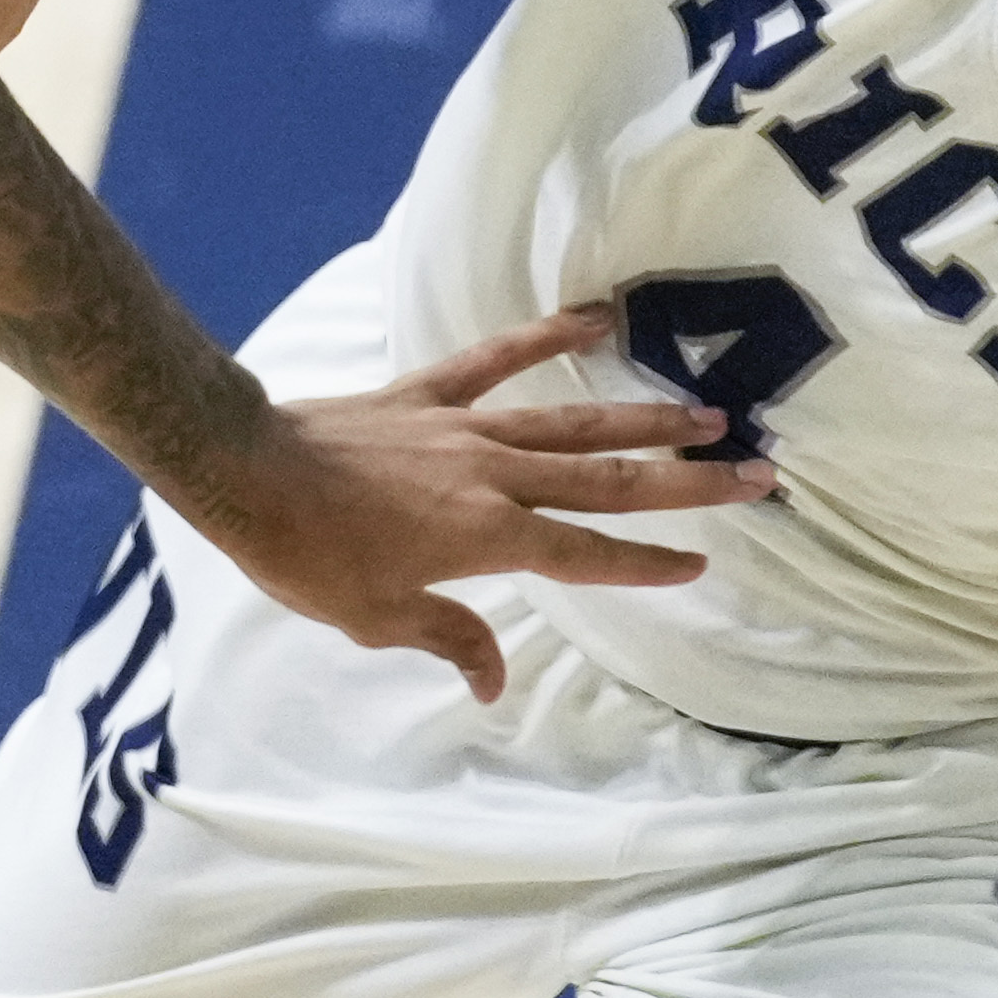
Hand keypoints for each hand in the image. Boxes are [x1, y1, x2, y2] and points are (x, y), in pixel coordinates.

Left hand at [179, 302, 773, 699]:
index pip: (586, 556)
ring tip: (708, 413)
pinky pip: (497, 359)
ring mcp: (464, 427)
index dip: (647, 563)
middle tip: (754, 473)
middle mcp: (492, 478)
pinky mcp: (428, 392)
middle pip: (606, 482)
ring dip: (644, 418)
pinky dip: (548, 334)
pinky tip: (599, 317)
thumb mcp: (375, 618)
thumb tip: (494, 680)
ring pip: (572, 420)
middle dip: (685, 483)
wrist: (243, 471)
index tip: (702, 560)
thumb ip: (448, 638)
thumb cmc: (305, 555)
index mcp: (485, 539)